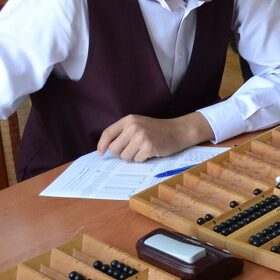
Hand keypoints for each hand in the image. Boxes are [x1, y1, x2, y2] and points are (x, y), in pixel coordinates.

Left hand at [96, 112, 211, 161]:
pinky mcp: (149, 147)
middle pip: (114, 149)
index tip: (101, 153)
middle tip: (131, 151)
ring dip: (133, 157)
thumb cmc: (158, 130)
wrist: (179, 130)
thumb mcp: (139, 124)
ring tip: (143, 149)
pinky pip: (137, 160)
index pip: (108, 134)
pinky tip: (151, 152)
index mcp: (129, 120)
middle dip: (120, 154)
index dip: (102, 145)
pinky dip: (143, 159)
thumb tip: (107, 148)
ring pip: (124, 157)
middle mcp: (133, 127)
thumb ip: (124, 132)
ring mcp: (141, 137)